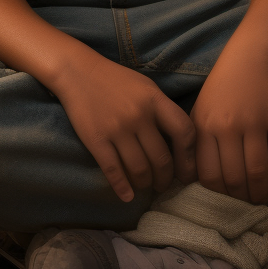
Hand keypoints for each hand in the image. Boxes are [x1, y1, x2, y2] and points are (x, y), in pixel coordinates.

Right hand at [51, 52, 198, 202]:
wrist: (78, 72)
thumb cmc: (116, 80)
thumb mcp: (146, 87)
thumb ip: (162, 110)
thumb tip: (180, 143)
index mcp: (154, 99)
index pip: (184, 131)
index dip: (189, 157)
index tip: (186, 171)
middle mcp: (139, 115)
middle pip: (161, 158)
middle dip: (165, 179)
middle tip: (163, 186)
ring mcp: (117, 129)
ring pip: (139, 169)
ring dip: (145, 184)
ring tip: (145, 187)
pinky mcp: (96, 140)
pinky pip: (114, 171)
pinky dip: (122, 188)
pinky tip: (127, 196)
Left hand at [189, 54, 267, 204]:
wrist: (246, 60)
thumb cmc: (218, 89)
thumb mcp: (198, 111)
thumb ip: (195, 143)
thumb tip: (193, 181)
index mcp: (204, 126)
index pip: (209, 174)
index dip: (218, 194)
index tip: (224, 199)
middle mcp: (228, 126)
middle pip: (234, 177)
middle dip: (241, 199)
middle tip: (245, 205)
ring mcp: (254, 123)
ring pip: (258, 172)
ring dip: (260, 194)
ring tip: (261, 200)